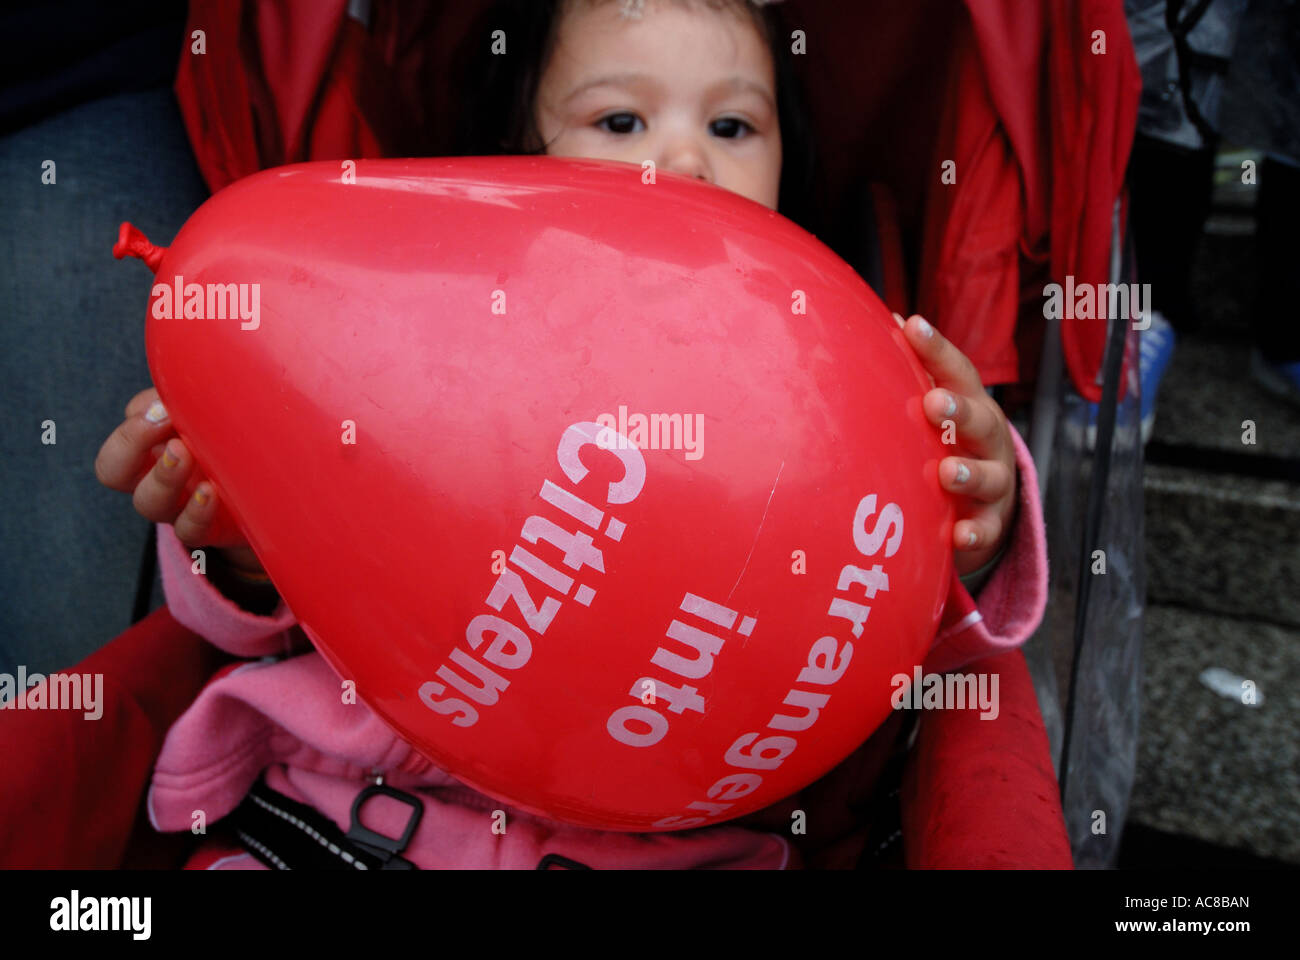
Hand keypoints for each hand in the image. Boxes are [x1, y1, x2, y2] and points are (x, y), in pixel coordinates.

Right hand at [94, 387, 263, 574]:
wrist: (272, 489)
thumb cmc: (236, 442)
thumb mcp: (212, 415)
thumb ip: (187, 399)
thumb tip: (174, 392)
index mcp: (151, 449)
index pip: (118, 442)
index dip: (130, 430)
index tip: (164, 409)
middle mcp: (156, 478)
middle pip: (113, 471)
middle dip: (130, 445)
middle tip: (162, 424)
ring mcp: (178, 507)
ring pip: (149, 502)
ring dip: (163, 476)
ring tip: (185, 454)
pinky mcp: (207, 530)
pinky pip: (189, 530)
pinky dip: (195, 512)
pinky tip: (211, 493)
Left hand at [895, 314, 1016, 576]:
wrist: (987, 508)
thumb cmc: (952, 445)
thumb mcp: (939, 413)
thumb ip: (918, 375)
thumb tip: (884, 320)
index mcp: (971, 406)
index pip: (958, 373)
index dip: (936, 350)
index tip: (912, 325)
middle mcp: (987, 441)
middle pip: (981, 420)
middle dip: (959, 411)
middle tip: (934, 403)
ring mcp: (993, 482)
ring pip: (989, 476)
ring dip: (969, 473)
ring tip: (948, 472)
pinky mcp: (989, 523)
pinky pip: (986, 529)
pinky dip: (974, 533)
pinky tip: (958, 534)